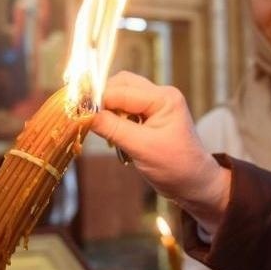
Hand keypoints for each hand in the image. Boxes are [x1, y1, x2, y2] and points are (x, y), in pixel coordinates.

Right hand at [92, 71, 230, 230]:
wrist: (195, 184)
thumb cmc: (176, 167)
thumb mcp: (142, 149)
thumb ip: (113, 128)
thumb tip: (84, 113)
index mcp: (163, 98)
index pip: (120, 91)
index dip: (96, 100)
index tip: (76, 112)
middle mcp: (159, 95)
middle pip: (119, 85)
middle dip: (102, 102)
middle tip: (90, 122)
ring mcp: (154, 105)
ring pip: (120, 95)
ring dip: (107, 111)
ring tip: (106, 132)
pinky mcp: (149, 116)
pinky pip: (124, 108)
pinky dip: (114, 119)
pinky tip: (115, 137)